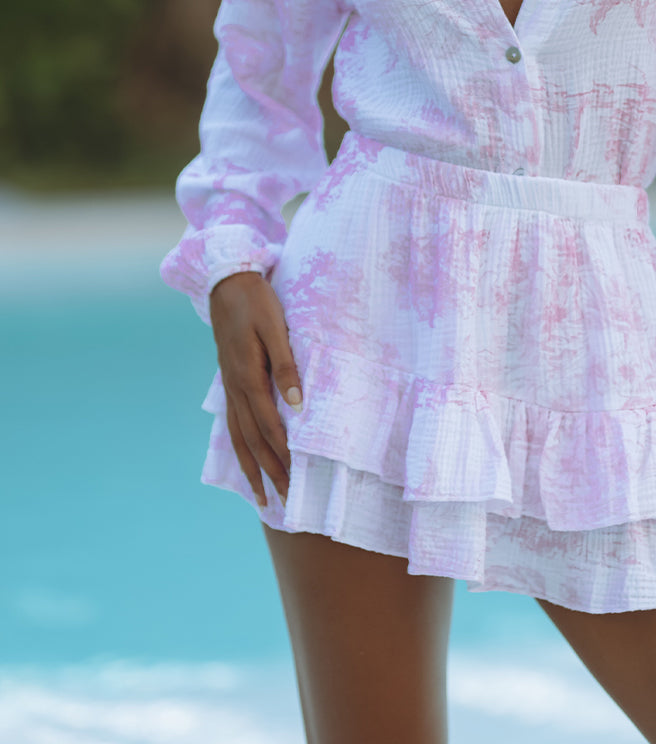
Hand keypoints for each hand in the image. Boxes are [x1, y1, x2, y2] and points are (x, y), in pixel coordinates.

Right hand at [208, 271, 302, 509]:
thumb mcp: (275, 327)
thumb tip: (297, 404)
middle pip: (252, 440)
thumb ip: (287, 364)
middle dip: (270, 473)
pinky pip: (232, 423)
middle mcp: (236, 388)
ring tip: (262, 496)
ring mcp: (229, 386)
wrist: (226, 283)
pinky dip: (239, 447)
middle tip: (285, 503)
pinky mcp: (229, 380)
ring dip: (251, 468)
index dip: (282, 456)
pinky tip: (245, 459)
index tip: (296, 481)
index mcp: (249, 377)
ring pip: (238, 437)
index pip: (269, 427)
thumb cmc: (256, 301)